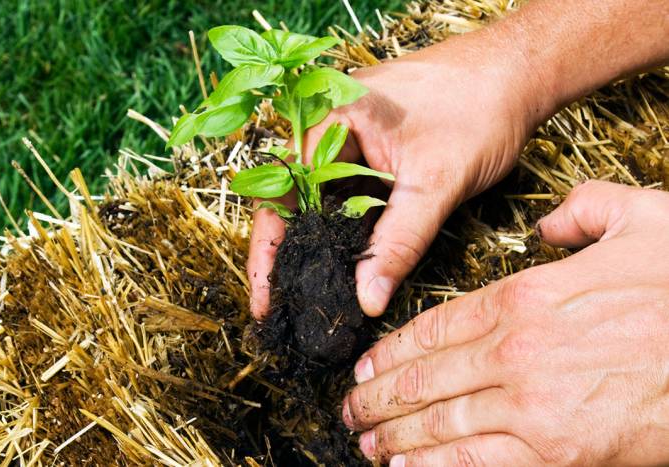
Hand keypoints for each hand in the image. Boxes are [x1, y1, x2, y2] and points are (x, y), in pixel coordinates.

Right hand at [248, 31, 544, 318]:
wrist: (518, 73)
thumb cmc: (480, 109)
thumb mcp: (436, 184)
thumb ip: (398, 244)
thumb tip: (367, 299)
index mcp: (332, 120)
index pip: (282, 193)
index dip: (269, 249)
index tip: (264, 296)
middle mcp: (332, 126)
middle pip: (295, 199)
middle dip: (289, 251)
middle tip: (283, 303)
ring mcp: (353, 137)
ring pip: (324, 200)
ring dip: (320, 241)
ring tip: (310, 289)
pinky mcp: (375, 149)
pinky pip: (349, 193)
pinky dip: (348, 226)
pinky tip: (348, 258)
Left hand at [343, 181, 668, 465]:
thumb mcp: (641, 220)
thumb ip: (582, 211)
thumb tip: (547, 224)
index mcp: (525, 295)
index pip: (434, 326)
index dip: (392, 350)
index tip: (367, 366)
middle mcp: (515, 348)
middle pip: (425, 376)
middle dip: (378, 397)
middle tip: (350, 410)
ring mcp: (531, 401)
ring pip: (438, 420)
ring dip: (393, 434)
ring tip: (365, 442)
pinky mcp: (558, 450)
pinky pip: (475, 461)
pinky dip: (432, 466)